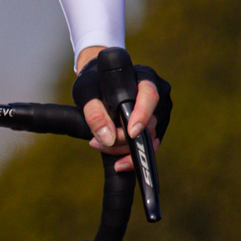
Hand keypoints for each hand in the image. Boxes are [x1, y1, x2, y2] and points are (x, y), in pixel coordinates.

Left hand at [73, 45, 162, 170]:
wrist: (95, 86)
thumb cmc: (93, 83)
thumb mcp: (87, 94)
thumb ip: (94, 114)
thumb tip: (108, 138)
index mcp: (142, 80)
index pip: (150, 96)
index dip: (142, 115)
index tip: (131, 132)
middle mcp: (153, 98)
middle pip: (148, 124)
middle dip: (123, 139)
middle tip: (98, 142)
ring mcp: (153, 116)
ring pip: (147, 139)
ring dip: (122, 148)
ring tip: (97, 144)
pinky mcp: (149, 130)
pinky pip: (146, 147)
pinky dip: (129, 155)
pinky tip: (116, 160)